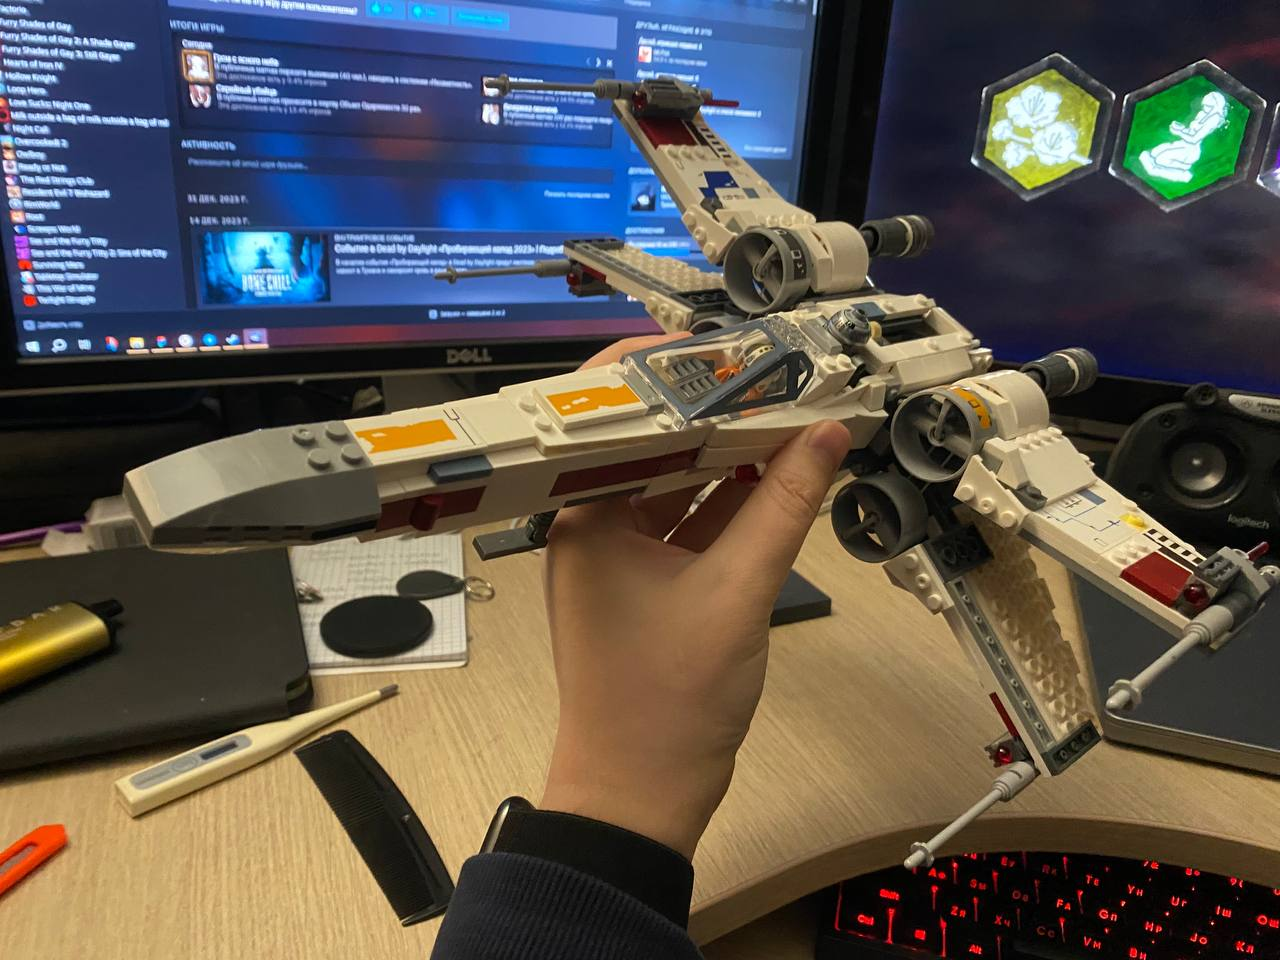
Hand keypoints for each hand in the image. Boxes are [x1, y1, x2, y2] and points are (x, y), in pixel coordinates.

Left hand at [539, 333, 851, 857]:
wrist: (641, 797)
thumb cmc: (667, 700)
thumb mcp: (737, 592)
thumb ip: (784, 507)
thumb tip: (829, 433)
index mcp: (585, 515)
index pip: (617, 417)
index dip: (669, 373)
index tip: (728, 344)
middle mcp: (592, 524)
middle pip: (653, 445)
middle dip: (715, 411)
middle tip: (775, 370)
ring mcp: (621, 556)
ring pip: (676, 484)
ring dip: (728, 455)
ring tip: (789, 409)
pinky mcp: (649, 584)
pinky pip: (688, 524)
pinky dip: (729, 502)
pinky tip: (780, 472)